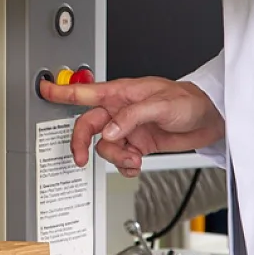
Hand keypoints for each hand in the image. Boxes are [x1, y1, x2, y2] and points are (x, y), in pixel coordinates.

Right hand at [36, 76, 224, 176]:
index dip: (61, 91)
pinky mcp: (138, 143)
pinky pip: (121, 157)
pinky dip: (126, 165)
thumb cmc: (187, 100)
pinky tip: (136, 164)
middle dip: (83, 143)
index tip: (43, 89)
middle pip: (89, 126)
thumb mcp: (160, 104)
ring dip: (116, 157)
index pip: (84, 92)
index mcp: (121, 93)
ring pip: (105, 146)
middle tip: (81, 157)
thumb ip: (131, 117)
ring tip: (133, 159)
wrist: (209, 118)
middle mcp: (120, 110)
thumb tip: (110, 131)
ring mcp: (128, 127)